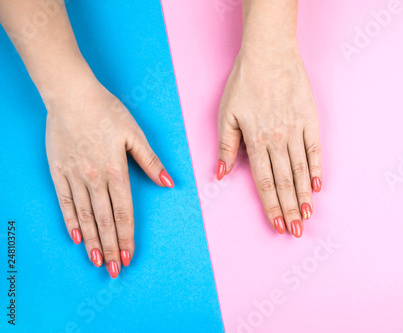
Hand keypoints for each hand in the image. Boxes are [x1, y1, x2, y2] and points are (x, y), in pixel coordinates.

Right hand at [45, 76, 173, 277]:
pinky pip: (65, 202)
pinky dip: (71, 220)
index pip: (124, 212)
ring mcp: (74, 176)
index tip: (129, 255)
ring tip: (97, 261)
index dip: (127, 236)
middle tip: (114, 270)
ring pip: (85, 216)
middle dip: (111, 247)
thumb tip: (169, 182)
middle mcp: (94, 178)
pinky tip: (76, 237)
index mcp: (116, 170)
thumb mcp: (135, 134)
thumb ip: (150, 161)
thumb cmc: (106, 111)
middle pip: (105, 220)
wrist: (71, 95)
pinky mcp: (58, 172)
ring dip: (92, 241)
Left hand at [217, 46, 321, 237]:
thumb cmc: (244, 83)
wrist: (270, 54)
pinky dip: (317, 169)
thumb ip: (227, 147)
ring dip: (303, 196)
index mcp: (256, 141)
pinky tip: (318, 187)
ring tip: (307, 215)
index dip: (270, 206)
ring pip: (301, 171)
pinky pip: (315, 150)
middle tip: (295, 231)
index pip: (264, 182)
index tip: (276, 224)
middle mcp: (278, 140)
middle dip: (289, 209)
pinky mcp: (310, 121)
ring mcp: (296, 131)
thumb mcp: (226, 114)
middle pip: (284, 182)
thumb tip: (221, 175)